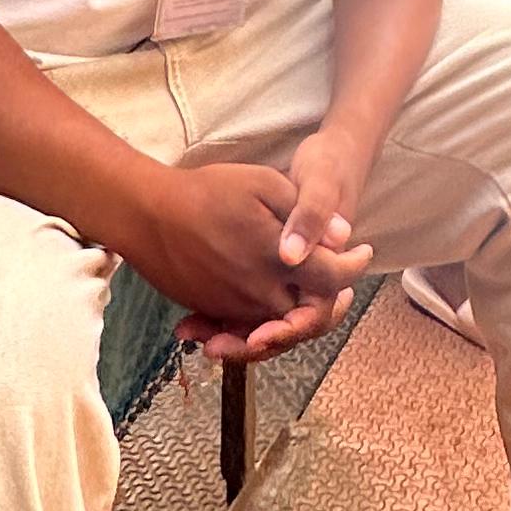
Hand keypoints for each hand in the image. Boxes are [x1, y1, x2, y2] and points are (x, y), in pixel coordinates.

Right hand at [133, 156, 371, 361]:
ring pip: (278, 325)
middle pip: (309, 314)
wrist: (147, 214)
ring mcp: (234, 305)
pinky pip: (246, 326)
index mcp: (278, 258)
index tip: (363, 252)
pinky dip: (264, 321)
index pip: (333, 278)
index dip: (354, 267)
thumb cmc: (207, 192)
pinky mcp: (214, 309)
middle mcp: (259, 291)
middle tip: (341, 290)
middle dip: (329, 304)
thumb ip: (305, 212)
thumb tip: (341, 237)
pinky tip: (272, 306)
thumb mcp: (263, 184)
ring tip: (313, 300)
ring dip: (299, 318)